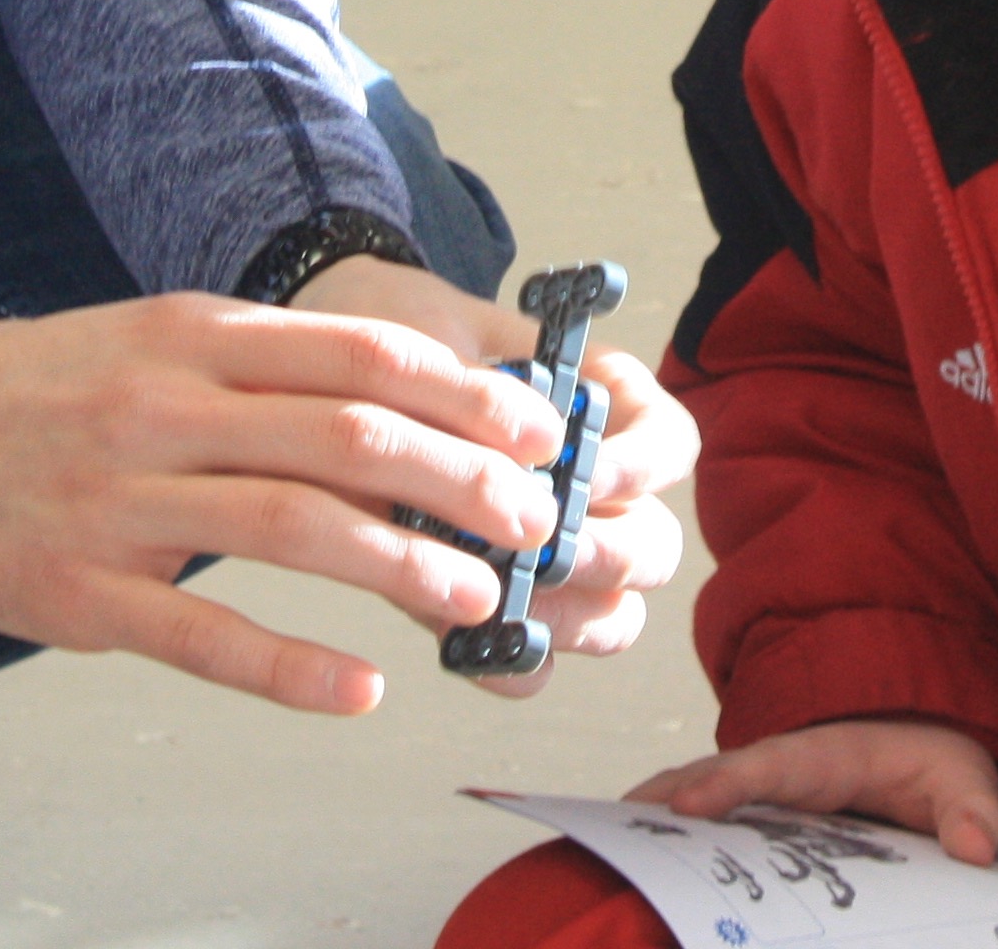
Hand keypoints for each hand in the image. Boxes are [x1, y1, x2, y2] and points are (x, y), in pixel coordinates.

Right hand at [0, 272, 567, 714]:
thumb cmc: (40, 385)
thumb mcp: (154, 337)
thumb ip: (264, 366)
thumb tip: (403, 396)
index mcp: (194, 335)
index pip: (360, 352)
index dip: (464, 393)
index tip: (538, 427)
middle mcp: (166, 407)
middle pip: (347, 435)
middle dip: (462, 479)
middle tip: (534, 519)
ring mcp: (120, 503)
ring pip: (293, 526)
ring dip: (402, 565)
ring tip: (476, 597)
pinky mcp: (80, 595)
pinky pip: (202, 634)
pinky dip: (292, 665)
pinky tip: (359, 687)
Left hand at [289, 256, 699, 685]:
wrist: (327, 369)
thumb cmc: (396, 338)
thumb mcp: (433, 334)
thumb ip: (469, 388)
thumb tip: (494, 442)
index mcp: (607, 412)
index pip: (670, 446)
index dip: (642, 467)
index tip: (588, 471)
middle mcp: (595, 495)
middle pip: (654, 548)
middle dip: (606, 555)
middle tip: (548, 550)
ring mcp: (552, 560)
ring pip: (612, 616)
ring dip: (567, 616)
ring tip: (506, 600)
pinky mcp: (502, 610)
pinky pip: (535, 661)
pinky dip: (512, 660)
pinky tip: (467, 641)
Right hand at [629, 719, 997, 864]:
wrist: (925, 741)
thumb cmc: (937, 760)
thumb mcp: (966, 779)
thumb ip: (972, 812)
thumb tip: (977, 849)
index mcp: (831, 754)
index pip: (774, 765)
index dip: (731, 782)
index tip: (689, 804)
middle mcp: (786, 766)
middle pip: (717, 775)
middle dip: (667, 794)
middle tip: (617, 823)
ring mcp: (768, 788)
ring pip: (702, 792)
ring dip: (656, 811)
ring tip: (605, 840)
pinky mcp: (762, 811)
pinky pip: (711, 817)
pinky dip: (670, 828)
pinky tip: (637, 857)